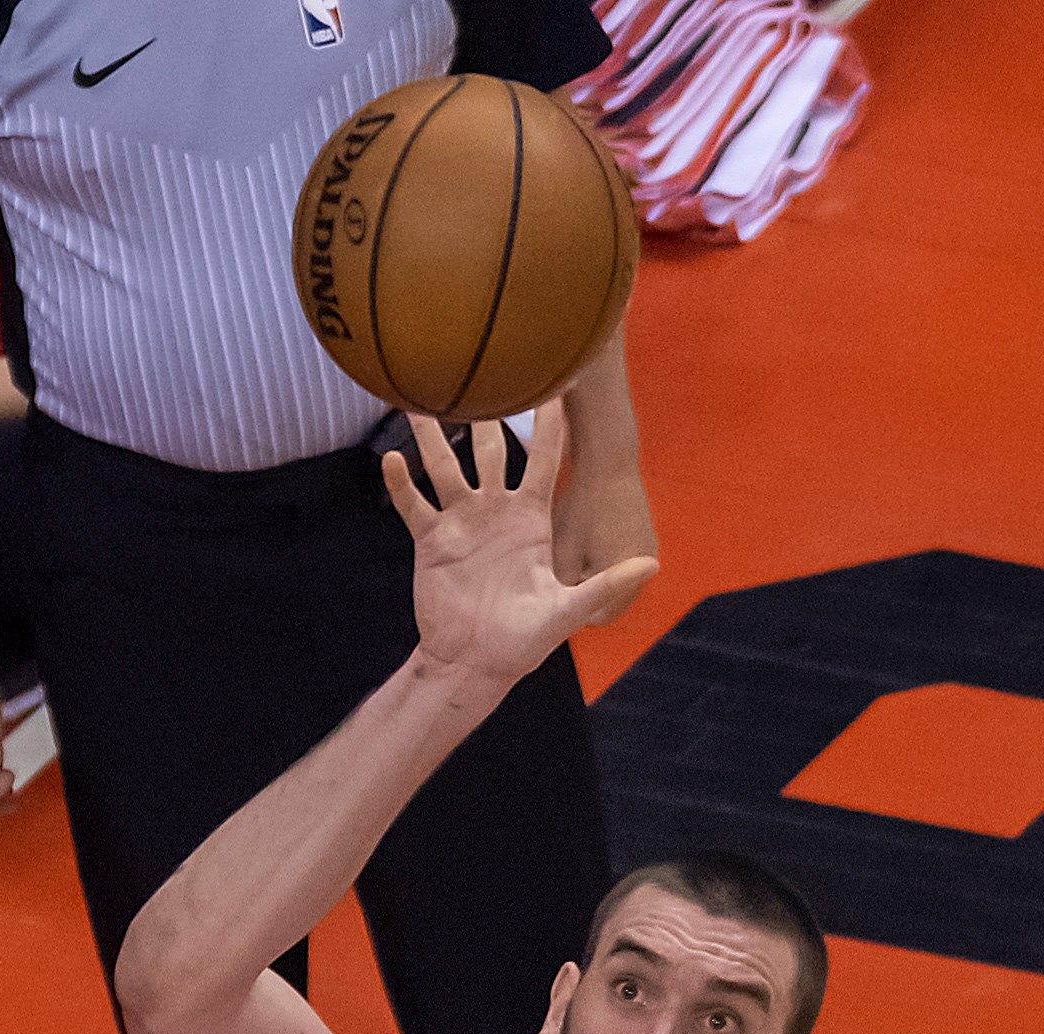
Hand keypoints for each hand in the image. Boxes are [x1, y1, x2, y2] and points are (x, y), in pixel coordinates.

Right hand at [382, 394, 658, 691]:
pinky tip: (391, 458)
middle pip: (489, 447)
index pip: (543, 457)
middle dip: (486, 408)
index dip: (550, 420)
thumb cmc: (523, 640)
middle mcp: (495, 509)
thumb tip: (652, 565)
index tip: (557, 378)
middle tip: (484, 361)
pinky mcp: (431, 541)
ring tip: (417, 394)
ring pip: (444, 465)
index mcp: (530, 518)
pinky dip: (402, 483)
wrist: (476, 663)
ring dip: (431, 433)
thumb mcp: (567, 610)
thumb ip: (605, 584)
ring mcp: (460, 521)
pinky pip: (413, 504)